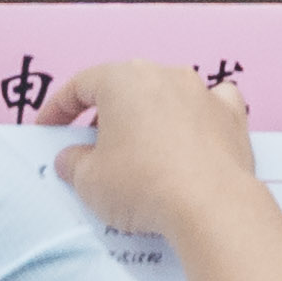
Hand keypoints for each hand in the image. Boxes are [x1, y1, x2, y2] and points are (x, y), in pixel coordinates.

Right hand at [49, 54, 263, 245]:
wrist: (210, 205)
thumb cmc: (145, 185)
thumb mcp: (89, 180)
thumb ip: (74, 163)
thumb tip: (72, 158)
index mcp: (123, 80)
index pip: (81, 85)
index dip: (59, 107)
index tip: (51, 127)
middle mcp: (164, 75)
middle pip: (125, 87)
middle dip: (105, 114)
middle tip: (91, 145)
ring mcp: (201, 92)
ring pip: (165, 95)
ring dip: (148, 117)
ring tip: (136, 151)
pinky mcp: (230, 116)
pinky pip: (208, 107)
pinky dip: (195, 120)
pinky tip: (189, 139)